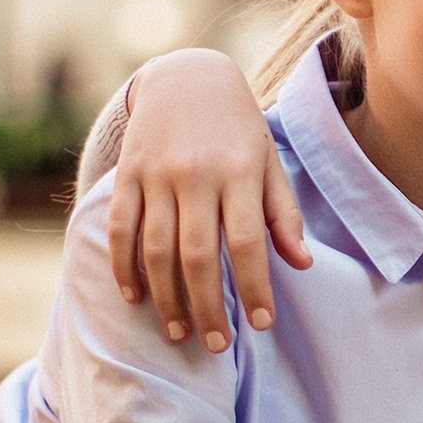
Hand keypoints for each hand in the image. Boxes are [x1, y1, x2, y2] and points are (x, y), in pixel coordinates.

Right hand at [106, 49, 311, 351]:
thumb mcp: (269, 162)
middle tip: (216, 344)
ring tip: (177, 332)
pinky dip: (124, 266)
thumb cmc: (238, 129)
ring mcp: (157, 174)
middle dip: (208, 306)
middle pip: (198, 254)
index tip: (261, 324)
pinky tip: (135, 297)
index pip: (247, 241)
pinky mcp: (128, 174)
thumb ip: (284, 214)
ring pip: (156, 248)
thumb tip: (301, 265)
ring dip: (166, 296)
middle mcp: (196, 174)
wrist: (186, 77)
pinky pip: (121, 228)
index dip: (254, 287)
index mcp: (240, 172)